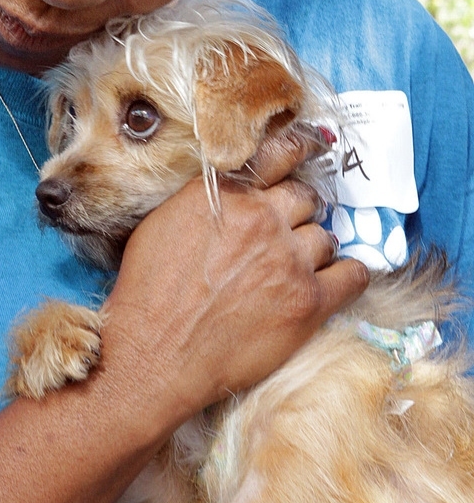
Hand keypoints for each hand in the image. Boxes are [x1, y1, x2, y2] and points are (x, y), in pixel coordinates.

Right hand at [99, 127, 368, 430]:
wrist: (155, 353)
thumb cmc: (148, 291)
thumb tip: (232, 193)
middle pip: (305, 197)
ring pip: (325, 236)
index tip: (309, 149)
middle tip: (284, 233)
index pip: (277, 153)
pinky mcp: (309, 302)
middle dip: (298, 212)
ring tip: (293, 268)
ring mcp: (289, 259)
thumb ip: (205, 199)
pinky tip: (338, 279)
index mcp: (225, 193)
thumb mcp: (164, 222)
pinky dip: (349, 275)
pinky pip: (354, 275)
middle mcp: (262, 217)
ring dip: (313, 249)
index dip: (298, 149)